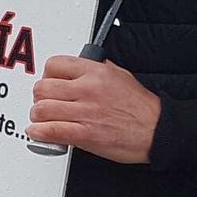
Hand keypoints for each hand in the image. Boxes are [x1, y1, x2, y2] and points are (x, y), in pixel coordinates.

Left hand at [27, 56, 161, 163]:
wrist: (159, 130)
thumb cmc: (140, 107)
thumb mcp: (120, 76)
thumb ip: (97, 68)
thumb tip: (80, 63)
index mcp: (96, 73)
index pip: (54, 64)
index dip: (46, 75)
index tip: (48, 83)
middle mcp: (88, 90)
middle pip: (42, 88)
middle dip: (39, 98)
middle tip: (44, 104)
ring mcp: (86, 112)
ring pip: (41, 109)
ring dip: (37, 117)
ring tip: (43, 120)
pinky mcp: (86, 134)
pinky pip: (50, 130)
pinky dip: (38, 132)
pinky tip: (39, 132)